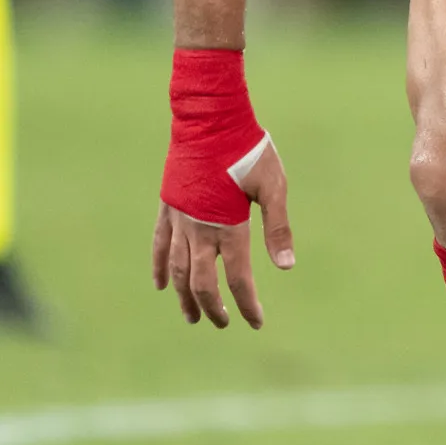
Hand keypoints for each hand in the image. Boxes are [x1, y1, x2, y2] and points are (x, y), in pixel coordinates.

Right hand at [151, 140, 293, 328]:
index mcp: (228, 226)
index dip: (247, 303)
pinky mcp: (167, 207)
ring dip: (184, 296)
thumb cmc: (248, 151)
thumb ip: (277, 227)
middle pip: (202, 283)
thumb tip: (286, 266)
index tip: (256, 321)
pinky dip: (159, 267)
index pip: (237, 278)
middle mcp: (199, 229)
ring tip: (192, 316)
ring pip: (177, 270)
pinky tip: (161, 285)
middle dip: (213, 307)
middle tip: (224, 323)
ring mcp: (179, 219)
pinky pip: (159, 245)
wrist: (209, 120)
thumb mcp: (273, 187)